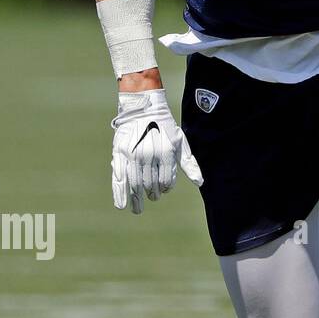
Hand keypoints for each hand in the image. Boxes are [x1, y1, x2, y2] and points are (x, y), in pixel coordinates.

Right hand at [110, 88, 202, 213]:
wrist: (143, 109)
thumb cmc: (165, 127)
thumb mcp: (180, 143)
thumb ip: (189, 164)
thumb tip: (200, 182)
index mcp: (166, 153)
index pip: (166, 181)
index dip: (166, 188)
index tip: (164, 190)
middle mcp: (149, 155)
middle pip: (150, 184)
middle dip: (153, 193)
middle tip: (153, 197)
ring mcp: (133, 155)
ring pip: (136, 183)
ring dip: (137, 198)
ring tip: (139, 209)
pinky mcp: (119, 154)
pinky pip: (119, 178)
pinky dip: (120, 193)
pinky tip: (122, 205)